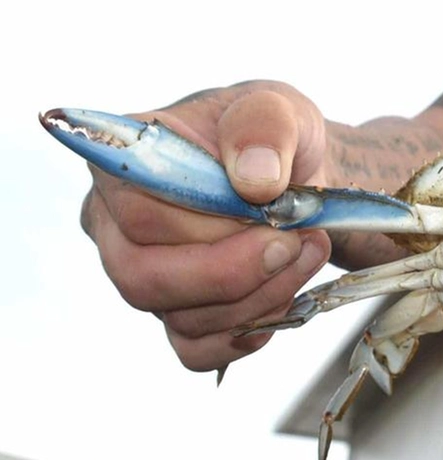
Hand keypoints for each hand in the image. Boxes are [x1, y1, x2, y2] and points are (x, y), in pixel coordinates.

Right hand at [79, 81, 332, 371]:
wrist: (301, 178)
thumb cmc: (273, 139)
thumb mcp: (277, 108)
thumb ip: (263, 127)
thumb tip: (254, 181)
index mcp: (123, 166)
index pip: (135, 213)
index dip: (209, 224)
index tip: (274, 212)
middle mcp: (116, 228)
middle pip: (144, 278)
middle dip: (235, 272)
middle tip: (299, 241)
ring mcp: (146, 277)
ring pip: (181, 320)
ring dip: (260, 296)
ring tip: (309, 250)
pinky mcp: (180, 316)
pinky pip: (199, 351)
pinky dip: (251, 331)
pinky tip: (288, 296)